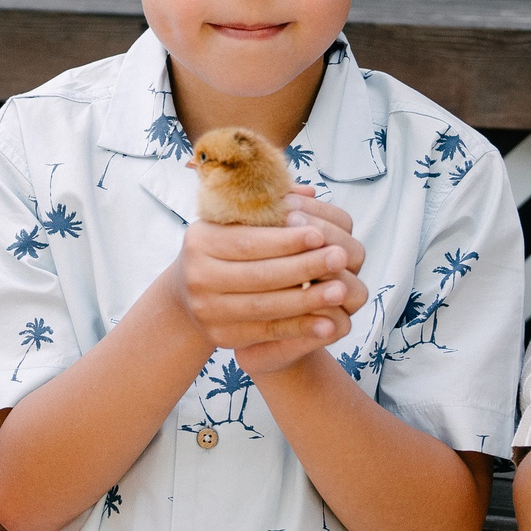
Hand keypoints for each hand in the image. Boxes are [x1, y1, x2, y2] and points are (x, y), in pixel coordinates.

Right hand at [166, 187, 367, 356]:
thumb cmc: (224, 250)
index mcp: (201, 240)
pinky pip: (266, 331)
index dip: (286, 240)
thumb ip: (269, 208)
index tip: (319, 235)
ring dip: (307, 300)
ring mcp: (206, 310)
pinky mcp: (220, 336)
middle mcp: (197, 276)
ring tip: (340, 291)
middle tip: (338, 258)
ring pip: (265, 306)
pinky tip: (327, 324)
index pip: (249, 241)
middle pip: (259, 274)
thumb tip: (309, 194)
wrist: (190, 294)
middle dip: (304, 267)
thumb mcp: (235, 224)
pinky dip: (299, 328)